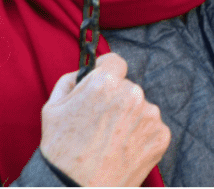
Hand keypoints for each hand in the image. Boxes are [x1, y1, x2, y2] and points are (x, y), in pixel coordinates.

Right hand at [40, 52, 170, 186]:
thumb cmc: (60, 151)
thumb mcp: (52, 108)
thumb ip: (70, 80)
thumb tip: (84, 70)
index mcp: (106, 82)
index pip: (115, 62)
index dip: (106, 72)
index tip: (104, 84)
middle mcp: (133, 93)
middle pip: (127, 88)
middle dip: (116, 100)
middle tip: (100, 125)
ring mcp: (150, 115)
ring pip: (140, 108)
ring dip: (130, 119)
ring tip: (110, 142)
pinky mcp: (161, 136)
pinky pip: (151, 128)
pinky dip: (140, 137)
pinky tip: (122, 151)